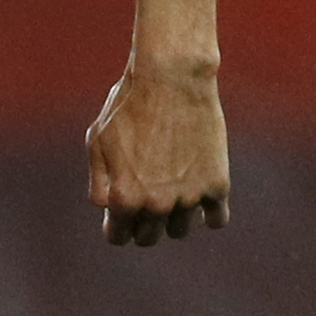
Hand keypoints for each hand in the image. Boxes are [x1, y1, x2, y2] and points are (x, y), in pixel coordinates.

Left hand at [87, 61, 229, 246]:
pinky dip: (210, 214)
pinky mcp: (217, 184)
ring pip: (181, 231)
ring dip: (175, 219)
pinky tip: (203, 197)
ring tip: (173, 195)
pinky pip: (218, 219)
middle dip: (143, 224)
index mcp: (122, 198)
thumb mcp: (97, 142)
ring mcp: (188, 197)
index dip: (118, 227)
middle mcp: (155, 205)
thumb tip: (108, 209)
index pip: (119, 237)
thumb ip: (99, 183)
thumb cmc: (128, 106)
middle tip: (147, 201)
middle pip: (149, 237)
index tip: (122, 215)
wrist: (172, 78)